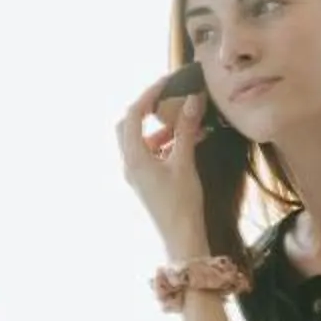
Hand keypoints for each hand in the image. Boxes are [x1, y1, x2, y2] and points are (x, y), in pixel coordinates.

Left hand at [119, 77, 208, 258]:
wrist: (181, 239)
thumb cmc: (181, 204)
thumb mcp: (185, 163)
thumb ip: (186, 130)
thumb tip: (192, 100)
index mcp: (133, 157)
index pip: (134, 115)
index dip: (149, 94)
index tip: (168, 81)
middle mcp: (129, 164)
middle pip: (129, 125)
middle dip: (148, 110)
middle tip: (168, 99)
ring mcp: (135, 174)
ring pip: (141, 140)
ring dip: (161, 128)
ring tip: (188, 122)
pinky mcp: (145, 181)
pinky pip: (150, 154)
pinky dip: (166, 143)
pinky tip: (188, 141)